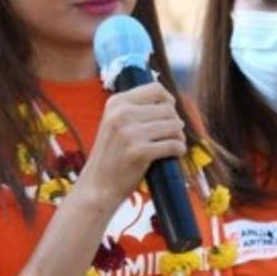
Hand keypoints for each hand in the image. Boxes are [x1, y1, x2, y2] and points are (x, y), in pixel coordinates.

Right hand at [75, 82, 185, 207]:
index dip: (169, 100)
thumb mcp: (114, 123)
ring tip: (173, 145)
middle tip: (171, 136)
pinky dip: (179, 150)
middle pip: (168, 109)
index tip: (169, 114)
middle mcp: (121, 114)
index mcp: (116, 103)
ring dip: (179, 137)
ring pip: (174, 126)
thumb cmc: (111, 156)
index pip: (156, 89)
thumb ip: (135, 109)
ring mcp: (129, 133)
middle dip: (175, 123)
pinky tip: (174, 155)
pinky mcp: (139, 152)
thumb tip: (169, 100)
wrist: (97, 186)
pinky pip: (173, 145)